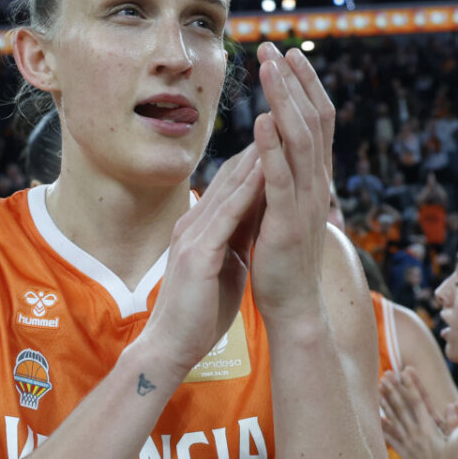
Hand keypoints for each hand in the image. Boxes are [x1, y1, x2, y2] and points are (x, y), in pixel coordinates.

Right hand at [140, 143, 264, 373]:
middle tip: (287, 110)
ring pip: (230, 185)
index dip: (260, 154)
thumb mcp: (222, 267)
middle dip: (262, 141)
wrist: (170, 348)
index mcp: (201, 226)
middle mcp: (194, 222)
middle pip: (232, 172)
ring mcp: (193, 234)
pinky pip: (228, 214)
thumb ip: (233, 241)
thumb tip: (250, 226)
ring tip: (282, 123)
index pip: (234, 181)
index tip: (287, 131)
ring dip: (258, 153)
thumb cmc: (198, 313)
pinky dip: (248, 189)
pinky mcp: (198, 252)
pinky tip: (267, 169)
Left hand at [248, 43, 334, 325]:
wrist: (291, 306)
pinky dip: (273, 147)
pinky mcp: (286, 222)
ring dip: (285, 100)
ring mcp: (305, 201)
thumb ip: (279, 178)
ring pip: (300, 140)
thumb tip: (268, 147)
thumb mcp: (280, 208)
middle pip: (313, 119)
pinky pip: (282, 178)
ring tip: (270, 69)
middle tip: (276, 47)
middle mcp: (317, 183)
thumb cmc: (280, 260)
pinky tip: (262, 122)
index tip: (286, 55)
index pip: (315, 121)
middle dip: (294, 81)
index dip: (303, 86)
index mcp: (314, 179)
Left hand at [379, 367, 455, 458]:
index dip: (411, 386)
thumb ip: (455, 424)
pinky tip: (374, 415)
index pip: (418, 402)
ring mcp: (408, 444)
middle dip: (394, 389)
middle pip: (402, 407)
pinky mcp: (404, 453)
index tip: (404, 372)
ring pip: (394, 419)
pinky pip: (389, 437)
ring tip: (378, 387)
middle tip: (385, 374)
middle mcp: (416, 435)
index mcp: (430, 430)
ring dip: (385, 402)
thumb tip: (452, 405)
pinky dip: (381, 425)